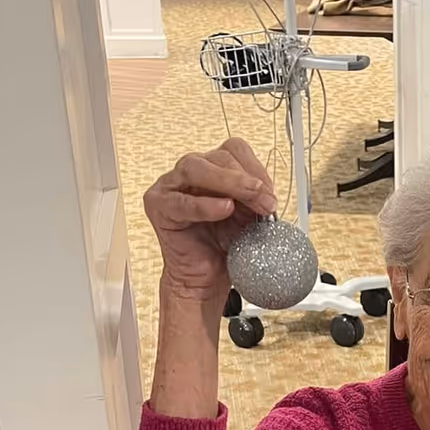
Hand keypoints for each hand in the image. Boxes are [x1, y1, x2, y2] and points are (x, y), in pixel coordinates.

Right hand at [144, 137, 276, 301]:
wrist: (206, 278)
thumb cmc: (223, 245)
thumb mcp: (249, 216)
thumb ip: (256, 199)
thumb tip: (267, 193)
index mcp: (213, 168)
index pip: (233, 150)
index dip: (255, 167)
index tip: (270, 192)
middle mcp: (190, 172)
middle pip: (216, 157)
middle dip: (246, 179)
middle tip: (265, 201)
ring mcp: (170, 186)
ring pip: (195, 168)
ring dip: (228, 182)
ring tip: (249, 198)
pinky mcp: (159, 206)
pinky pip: (180, 201)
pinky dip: (204, 205)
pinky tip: (224, 209)